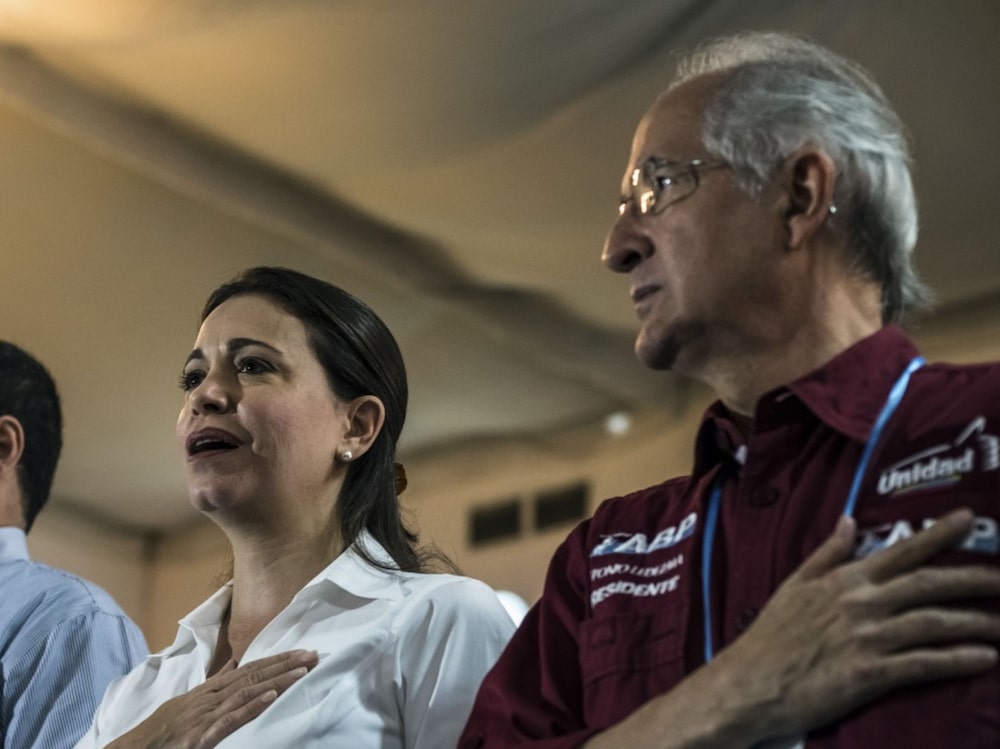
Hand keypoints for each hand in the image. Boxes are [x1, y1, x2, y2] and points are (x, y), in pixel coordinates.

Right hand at [106, 649, 317, 748]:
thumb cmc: (157, 734)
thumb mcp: (186, 705)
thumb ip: (213, 686)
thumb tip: (234, 664)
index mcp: (206, 692)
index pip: (247, 670)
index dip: (275, 660)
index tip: (301, 653)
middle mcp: (207, 698)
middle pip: (252, 675)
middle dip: (284, 663)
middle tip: (314, 654)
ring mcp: (204, 715)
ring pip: (247, 691)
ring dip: (278, 679)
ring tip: (303, 669)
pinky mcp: (200, 737)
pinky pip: (230, 718)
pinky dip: (253, 705)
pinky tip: (272, 695)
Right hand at [586, 508, 999, 748]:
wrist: (751, 683)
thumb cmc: (770, 636)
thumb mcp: (794, 585)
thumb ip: (827, 553)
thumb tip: (850, 520)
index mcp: (844, 579)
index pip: (901, 551)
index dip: (938, 534)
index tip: (968, 519)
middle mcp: (862, 602)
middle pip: (929, 585)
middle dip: (973, 578)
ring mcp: (868, 637)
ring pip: (933, 623)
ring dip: (975, 622)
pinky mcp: (871, 673)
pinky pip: (924, 663)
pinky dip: (958, 659)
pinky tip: (986, 658)